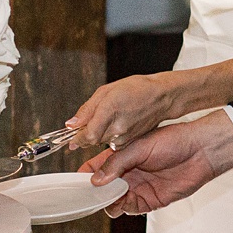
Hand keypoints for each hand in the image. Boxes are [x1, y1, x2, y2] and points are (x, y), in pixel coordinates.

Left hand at [68, 71, 200, 153]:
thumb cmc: (136, 89)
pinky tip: (115, 123)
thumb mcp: (106, 91)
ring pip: (100, 142)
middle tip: (88, 121)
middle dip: (85, 133)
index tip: (71, 136)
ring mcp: (125, 138)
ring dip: (97, 134)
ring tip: (106, 118)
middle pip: (91, 140)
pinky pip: (110, 142)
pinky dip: (107, 135)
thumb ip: (87, 109)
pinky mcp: (129, 143)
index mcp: (110, 110)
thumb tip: (71, 124)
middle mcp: (118, 128)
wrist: (161, 97)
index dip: (76, 138)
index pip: (88, 135)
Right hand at [84, 111, 232, 214]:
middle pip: (102, 188)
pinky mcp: (150, 201)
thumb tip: (96, 180)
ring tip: (107, 197)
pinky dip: (122, 208)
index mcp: (121, 155)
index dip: (84, 175)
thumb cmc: (173, 141)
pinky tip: (121, 203)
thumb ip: (116, 163)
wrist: (201, 152)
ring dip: (108, 201)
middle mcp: (127, 173)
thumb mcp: (139, 147)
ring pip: (114, 201)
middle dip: (94, 192)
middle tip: (87, 195)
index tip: (73, 182)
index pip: (96, 167)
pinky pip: (130, 209)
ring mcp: (138, 188)